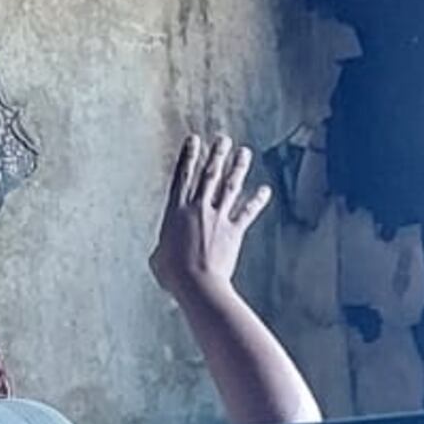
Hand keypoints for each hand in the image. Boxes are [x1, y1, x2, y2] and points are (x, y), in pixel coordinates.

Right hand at [150, 134, 272, 304]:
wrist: (197, 284)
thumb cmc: (172, 275)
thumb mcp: (158, 257)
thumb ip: (164, 246)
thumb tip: (166, 250)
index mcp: (175, 212)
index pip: (182, 177)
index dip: (188, 156)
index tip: (193, 140)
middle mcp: (197, 209)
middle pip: (209, 175)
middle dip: (217, 155)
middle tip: (223, 139)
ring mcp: (217, 218)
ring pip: (230, 187)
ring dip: (238, 168)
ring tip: (244, 153)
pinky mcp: (233, 231)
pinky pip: (247, 212)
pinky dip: (257, 201)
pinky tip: (265, 190)